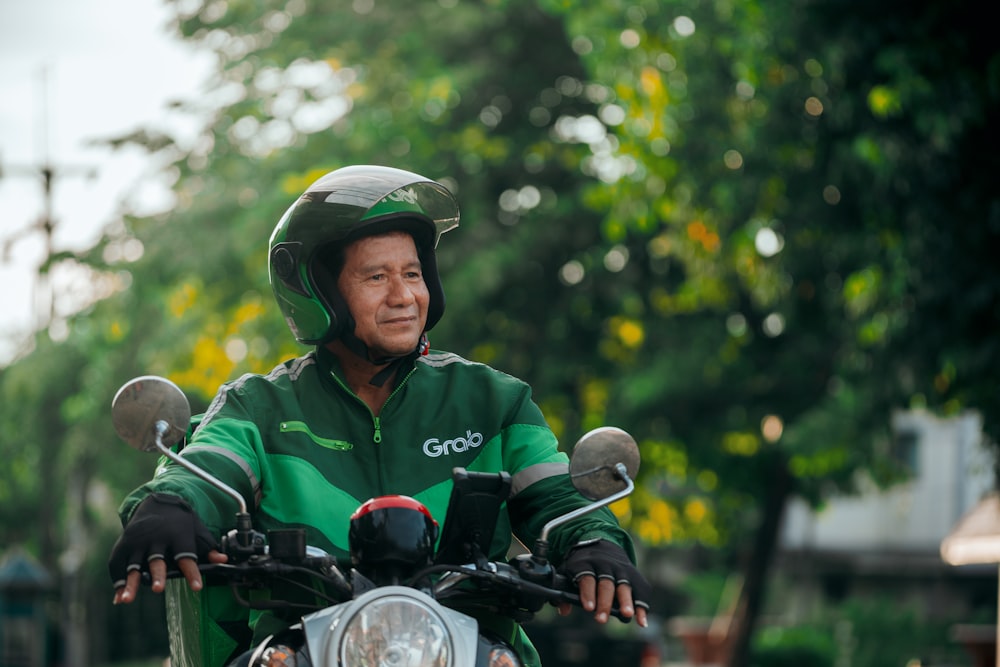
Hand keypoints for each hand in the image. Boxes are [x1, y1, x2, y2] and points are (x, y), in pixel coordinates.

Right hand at [108, 493, 225, 603]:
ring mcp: (138, 541)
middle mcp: (157, 538)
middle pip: (157, 559)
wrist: (158, 501)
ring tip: (127, 599)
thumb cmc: (180, 521)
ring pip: (133, 564)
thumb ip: (208, 547)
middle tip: (158, 589)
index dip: (192, 572)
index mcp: (178, 535)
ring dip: (130, 582)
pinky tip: (118, 597)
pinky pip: (117, 563)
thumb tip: (223, 560)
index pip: (187, 556)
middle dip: (157, 574)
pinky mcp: (124, 544)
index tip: (197, 587)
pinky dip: (117, 581)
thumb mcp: (197, 530)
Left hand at [559, 540, 650, 626]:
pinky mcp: (634, 575)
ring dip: (626, 601)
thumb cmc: (583, 564)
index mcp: (586, 563)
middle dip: (605, 602)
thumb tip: (563, 610)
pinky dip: (642, 606)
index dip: (588, 592)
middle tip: (601, 619)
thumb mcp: (569, 570)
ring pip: (624, 586)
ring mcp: (621, 569)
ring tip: (626, 615)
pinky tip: (641, 621)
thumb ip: (564, 590)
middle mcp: (605, 565)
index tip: (588, 608)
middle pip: (606, 584)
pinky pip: (640, 590)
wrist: (602, 544)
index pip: (587, 578)